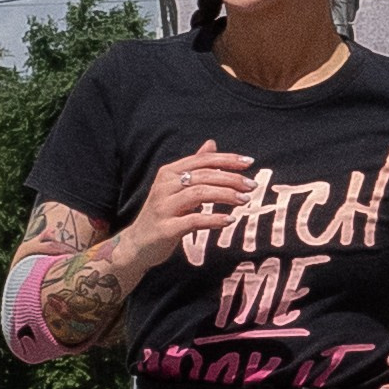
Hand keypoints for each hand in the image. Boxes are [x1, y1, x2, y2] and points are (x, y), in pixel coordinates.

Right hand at [121, 144, 258, 276]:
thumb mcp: (176, 187)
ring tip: (244, 200)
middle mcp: (164, 186)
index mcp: (169, 173)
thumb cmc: (162, 213)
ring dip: (225, 195)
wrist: (137, 244)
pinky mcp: (165, 228)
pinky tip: (229, 220)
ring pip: (198, 194)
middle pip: (203, 176)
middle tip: (251, 186)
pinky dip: (213, 219)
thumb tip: (212, 144)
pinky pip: (193, 221)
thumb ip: (194, 167)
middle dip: (231, 178)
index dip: (227, 159)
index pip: (202, 160)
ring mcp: (163, 207)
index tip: (249, 162)